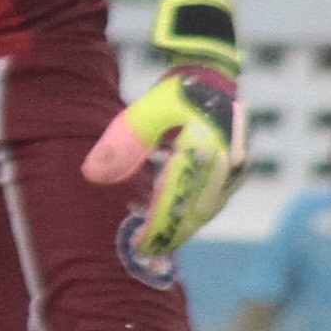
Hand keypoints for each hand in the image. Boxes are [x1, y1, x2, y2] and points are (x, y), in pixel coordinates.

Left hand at [80, 63, 242, 264]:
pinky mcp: (237, 171)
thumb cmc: (174, 93)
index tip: (138, 246)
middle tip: (144, 254)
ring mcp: (237, 168)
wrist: (213, 76)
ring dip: (181, 228)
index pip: (177, 197)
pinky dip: (191, 214)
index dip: (158, 226)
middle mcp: (227, 162)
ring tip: (154, 243)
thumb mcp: (142, 112)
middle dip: (170, 236)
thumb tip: (92, 176)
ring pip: (206, 209)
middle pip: (195, 212)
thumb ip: (120, 143)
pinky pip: (213, 201)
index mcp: (205, 148)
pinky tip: (169, 220)